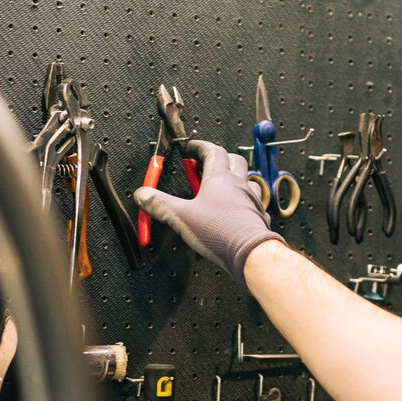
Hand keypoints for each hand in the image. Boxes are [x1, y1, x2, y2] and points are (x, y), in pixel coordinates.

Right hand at [133, 139, 283, 284]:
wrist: (251, 253)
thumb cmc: (220, 233)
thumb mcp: (181, 217)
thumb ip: (160, 204)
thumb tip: (143, 194)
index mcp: (219, 178)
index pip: (212, 151)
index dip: (199, 147)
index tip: (191, 148)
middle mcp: (238, 184)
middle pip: (234, 160)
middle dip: (219, 158)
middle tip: (204, 166)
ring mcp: (252, 200)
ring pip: (247, 179)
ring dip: (235, 178)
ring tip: (221, 187)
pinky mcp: (258, 216)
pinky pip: (254, 202)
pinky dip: (244, 200)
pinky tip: (236, 210)